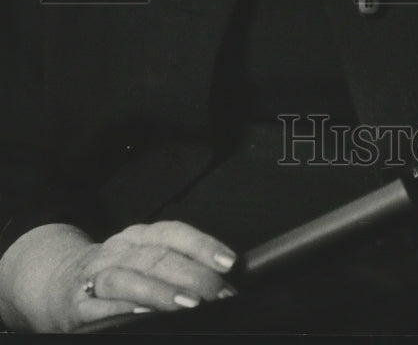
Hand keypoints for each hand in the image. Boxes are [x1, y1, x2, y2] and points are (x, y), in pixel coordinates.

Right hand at [0, 220, 237, 331]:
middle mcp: (118, 251)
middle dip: (192, 274)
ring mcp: (96, 277)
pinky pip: (103, 306)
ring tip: (190, 303)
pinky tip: (145, 316)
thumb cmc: (115, 271)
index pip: (173, 232)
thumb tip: (221, 277)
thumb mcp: (142, 257)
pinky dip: (125, 310)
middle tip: (220, 291)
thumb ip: (175, 262)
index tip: (229, 262)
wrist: (57, 282)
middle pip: (157, 257)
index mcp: (138, 236)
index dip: (202, 245)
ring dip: (161, 292)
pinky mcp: (79, 304)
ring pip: (129, 278)